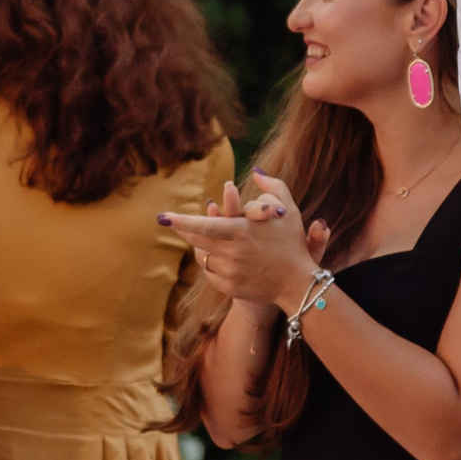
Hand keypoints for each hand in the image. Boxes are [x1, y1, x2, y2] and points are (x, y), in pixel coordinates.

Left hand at [163, 172, 330, 313]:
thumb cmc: (293, 243)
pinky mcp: (230, 288)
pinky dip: (212, 263)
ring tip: (202, 238)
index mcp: (242, 232)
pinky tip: (220, 257)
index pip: (205, 226)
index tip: (163, 217)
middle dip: (184, 230)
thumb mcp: (288, 210)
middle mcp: (233, 253)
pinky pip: (210, 273)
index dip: (182, 221)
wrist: (298, 284)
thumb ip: (273, 186)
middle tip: (173, 222)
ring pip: (203, 256)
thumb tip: (256, 171)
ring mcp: (230, 273)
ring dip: (201, 246)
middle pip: (198, 240)